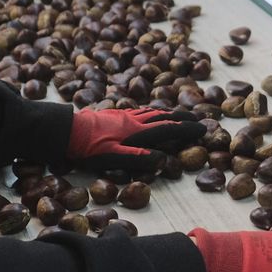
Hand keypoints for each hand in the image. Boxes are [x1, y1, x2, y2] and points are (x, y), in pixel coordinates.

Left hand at [66, 107, 204, 171]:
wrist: (67, 132)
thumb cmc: (89, 148)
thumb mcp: (113, 158)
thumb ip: (138, 158)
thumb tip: (164, 160)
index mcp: (137, 132)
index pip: (168, 129)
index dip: (187, 130)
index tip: (204, 129)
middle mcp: (134, 121)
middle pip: (164, 117)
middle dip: (183, 118)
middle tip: (199, 119)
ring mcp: (124, 116)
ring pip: (153, 112)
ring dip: (170, 113)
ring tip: (180, 115)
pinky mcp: (115, 116)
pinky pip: (141, 111)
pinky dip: (153, 111)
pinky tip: (150, 113)